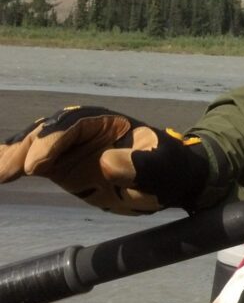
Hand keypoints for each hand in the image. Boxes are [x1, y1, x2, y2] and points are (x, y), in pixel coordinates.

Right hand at [0, 105, 209, 213]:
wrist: (168, 179)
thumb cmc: (168, 170)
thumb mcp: (163, 168)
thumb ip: (141, 165)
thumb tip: (108, 162)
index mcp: (107, 123)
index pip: (74, 125)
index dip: (53, 141)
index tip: (37, 165)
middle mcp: (83, 130)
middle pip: (47, 132)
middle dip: (25, 148)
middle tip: (8, 172)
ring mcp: (68, 146)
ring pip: (33, 145)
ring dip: (12, 156)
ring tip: (0, 173)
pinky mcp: (59, 163)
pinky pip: (30, 160)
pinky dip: (9, 162)